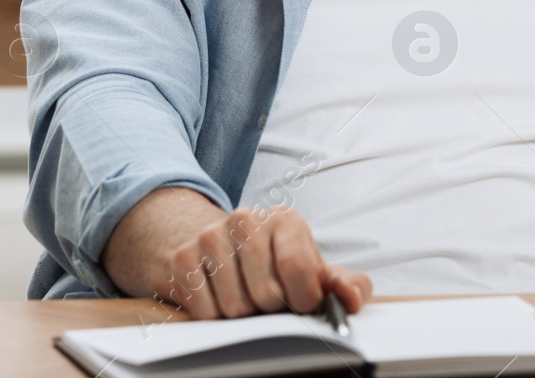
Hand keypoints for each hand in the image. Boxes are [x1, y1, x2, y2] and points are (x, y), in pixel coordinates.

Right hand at [163, 206, 371, 319]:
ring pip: (235, 307)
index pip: (298, 268)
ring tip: (245, 295)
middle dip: (271, 308)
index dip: (303, 299)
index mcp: (286, 220)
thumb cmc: (273, 261)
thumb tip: (352, 300)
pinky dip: (216, 315)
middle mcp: (247, 219)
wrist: (218, 244)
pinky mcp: (183, 257)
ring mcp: (211, 236)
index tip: (301, 303)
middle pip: (266, 294)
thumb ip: (343, 284)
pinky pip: (205, 311)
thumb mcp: (312, 268)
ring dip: (243, 314)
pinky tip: (220, 295)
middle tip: (268, 297)